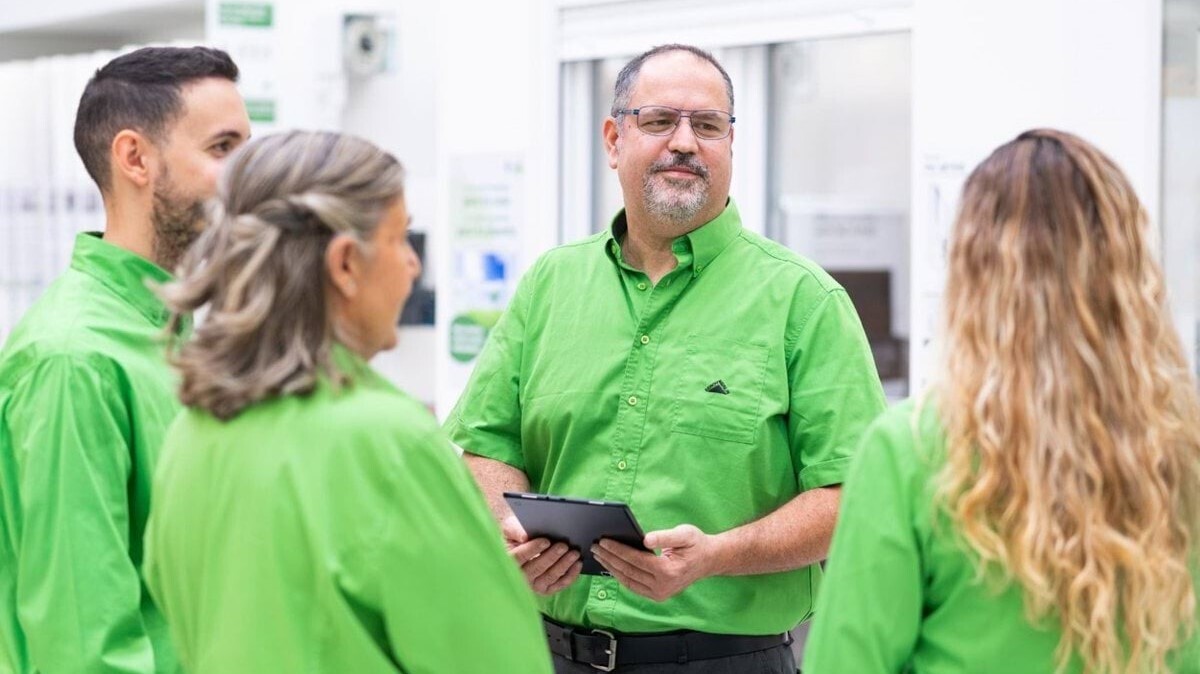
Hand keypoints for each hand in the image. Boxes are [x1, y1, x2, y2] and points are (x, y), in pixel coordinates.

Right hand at [502, 515, 582, 594]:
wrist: (519, 545)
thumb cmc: (514, 535)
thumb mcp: (510, 528)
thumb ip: (515, 530)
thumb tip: (525, 536)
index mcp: (507, 561)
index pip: (519, 557)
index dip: (532, 550)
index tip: (545, 541)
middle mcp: (519, 577)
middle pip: (536, 569)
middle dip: (551, 557)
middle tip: (563, 546)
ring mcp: (533, 586)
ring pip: (549, 577)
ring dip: (563, 565)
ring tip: (574, 553)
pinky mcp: (546, 589)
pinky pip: (559, 584)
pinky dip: (570, 575)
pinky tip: (577, 564)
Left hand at [591, 524, 721, 601]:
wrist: (709, 560)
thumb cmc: (696, 544)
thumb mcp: (685, 534)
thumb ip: (665, 536)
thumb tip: (645, 539)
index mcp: (668, 571)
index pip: (635, 560)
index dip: (617, 550)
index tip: (603, 541)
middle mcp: (662, 586)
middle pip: (628, 571)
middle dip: (610, 558)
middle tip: (595, 546)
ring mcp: (659, 594)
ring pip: (628, 581)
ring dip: (611, 568)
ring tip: (599, 555)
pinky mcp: (657, 596)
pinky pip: (633, 586)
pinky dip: (620, 576)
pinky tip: (611, 566)